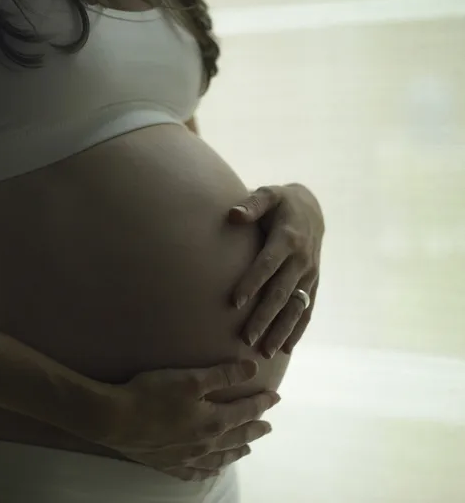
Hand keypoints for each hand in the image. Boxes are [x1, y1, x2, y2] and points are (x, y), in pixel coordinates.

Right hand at [101, 360, 279, 481]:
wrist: (116, 419)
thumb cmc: (153, 393)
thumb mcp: (190, 378)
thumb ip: (224, 375)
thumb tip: (254, 368)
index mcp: (213, 422)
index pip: (245, 411)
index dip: (261, 403)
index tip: (275, 398)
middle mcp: (205, 444)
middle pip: (237, 437)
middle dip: (254, 429)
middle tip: (267, 426)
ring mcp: (187, 458)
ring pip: (220, 458)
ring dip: (237, 451)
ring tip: (247, 449)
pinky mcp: (169, 465)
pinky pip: (196, 473)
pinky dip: (208, 472)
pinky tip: (212, 471)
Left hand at [229, 184, 323, 357]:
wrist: (312, 210)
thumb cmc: (281, 202)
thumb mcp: (268, 194)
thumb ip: (252, 204)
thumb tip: (233, 214)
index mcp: (288, 239)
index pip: (267, 265)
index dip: (252, 283)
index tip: (234, 302)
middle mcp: (302, 260)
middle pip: (281, 293)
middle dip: (264, 317)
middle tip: (246, 338)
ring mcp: (310, 274)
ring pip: (295, 308)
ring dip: (281, 331)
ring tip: (265, 352)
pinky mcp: (313, 283)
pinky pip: (307, 310)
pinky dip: (297, 330)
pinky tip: (286, 349)